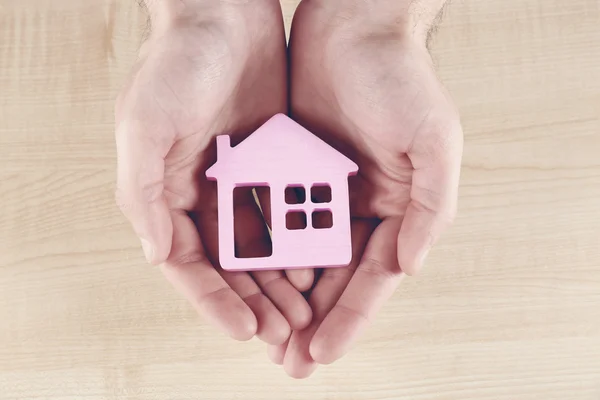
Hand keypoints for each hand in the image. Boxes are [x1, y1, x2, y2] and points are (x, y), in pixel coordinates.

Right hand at [115, 0, 311, 345]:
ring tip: (304, 311)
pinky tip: (319, 264)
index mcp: (168, 192)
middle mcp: (202, 193)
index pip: (189, 263)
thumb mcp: (147, 123)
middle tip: (283, 332)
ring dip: (279, 280)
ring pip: (261, 245)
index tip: (245, 329)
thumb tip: (157, 254)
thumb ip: (145, 192)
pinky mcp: (271, 163)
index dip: (214, 300)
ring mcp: (239, 180)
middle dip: (253, 300)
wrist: (225, 13)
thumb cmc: (178, 62)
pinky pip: (286, 211)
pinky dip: (299, 240)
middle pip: (228, 264)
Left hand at [268, 1, 462, 376]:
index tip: (324, 353)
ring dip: (285, 296)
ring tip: (264, 336)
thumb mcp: (433, 140)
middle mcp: (360, 206)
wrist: (352, 25)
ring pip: (301, 255)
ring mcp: (323, 189)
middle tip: (291, 363)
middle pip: (334, 277)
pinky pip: (274, 217)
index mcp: (396, 207)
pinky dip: (262, 250)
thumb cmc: (400, 78)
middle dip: (313, 321)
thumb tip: (407, 268)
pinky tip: (246, 279)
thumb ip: (430, 207)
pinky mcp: (291, 168)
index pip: (372, 277)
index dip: (350, 318)